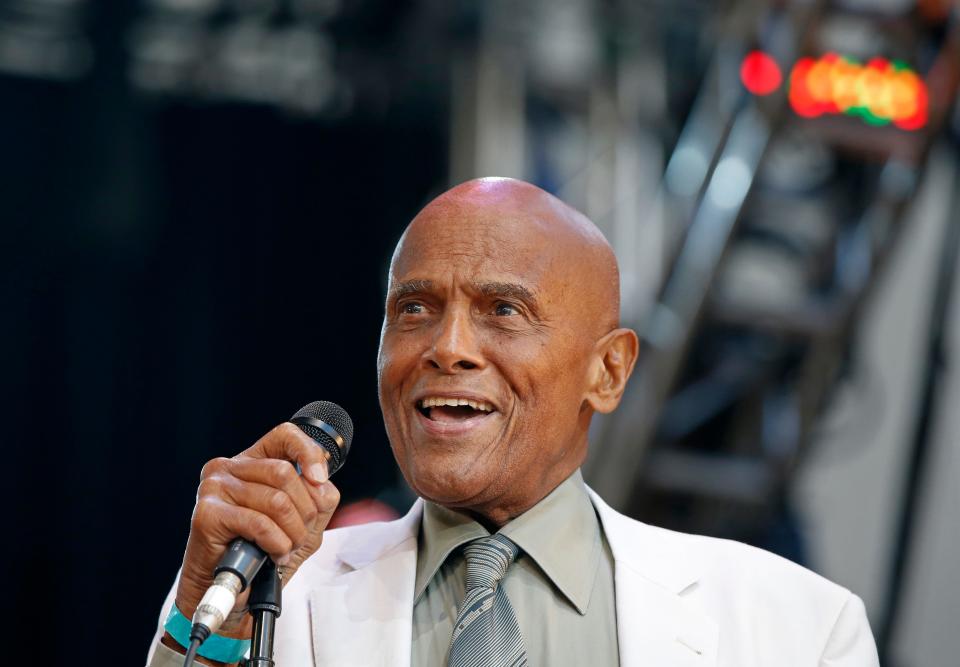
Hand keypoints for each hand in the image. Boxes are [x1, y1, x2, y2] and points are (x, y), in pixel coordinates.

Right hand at [172, 422, 339, 640]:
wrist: (233, 592)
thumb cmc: (263, 556)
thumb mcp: (303, 524)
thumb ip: (319, 500)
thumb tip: (323, 485)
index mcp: (251, 462)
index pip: (284, 435)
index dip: (308, 453)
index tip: (319, 480)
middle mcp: (229, 468)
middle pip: (284, 472)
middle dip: (304, 511)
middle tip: (299, 536)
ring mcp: (215, 488)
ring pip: (276, 501)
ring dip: (292, 534)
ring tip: (286, 549)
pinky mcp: (207, 514)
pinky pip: (260, 523)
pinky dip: (276, 544)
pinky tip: (273, 555)